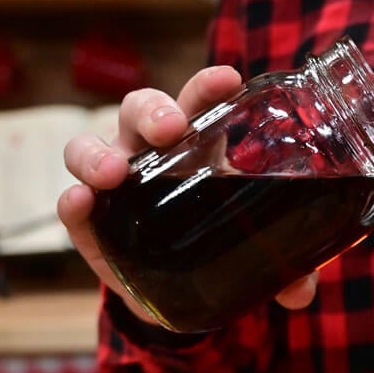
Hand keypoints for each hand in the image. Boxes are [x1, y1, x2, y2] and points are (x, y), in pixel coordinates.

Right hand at [57, 66, 317, 325]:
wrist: (180, 293)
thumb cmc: (218, 244)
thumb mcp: (256, 255)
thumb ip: (285, 268)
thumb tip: (301, 292)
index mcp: (197, 147)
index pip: (199, 104)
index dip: (208, 88)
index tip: (227, 79)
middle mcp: (149, 154)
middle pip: (141, 112)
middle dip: (154, 112)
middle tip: (170, 128)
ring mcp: (114, 185)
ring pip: (91, 148)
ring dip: (99, 155)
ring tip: (115, 171)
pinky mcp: (90, 226)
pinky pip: (72, 207)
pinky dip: (73, 203)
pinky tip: (81, 202)